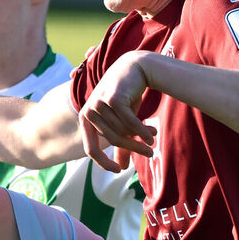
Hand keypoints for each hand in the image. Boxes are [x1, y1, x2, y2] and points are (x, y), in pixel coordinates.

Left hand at [78, 51, 156, 171]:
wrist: (135, 68)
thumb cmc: (126, 96)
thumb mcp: (121, 121)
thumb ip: (119, 142)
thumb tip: (120, 168)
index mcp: (85, 118)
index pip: (90, 149)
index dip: (103, 163)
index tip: (118, 171)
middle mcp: (89, 111)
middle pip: (113, 140)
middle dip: (134, 148)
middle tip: (150, 153)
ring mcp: (99, 104)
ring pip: (122, 131)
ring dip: (141, 137)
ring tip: (153, 136)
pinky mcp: (113, 99)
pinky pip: (129, 123)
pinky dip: (142, 131)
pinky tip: (152, 136)